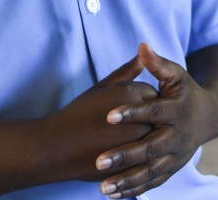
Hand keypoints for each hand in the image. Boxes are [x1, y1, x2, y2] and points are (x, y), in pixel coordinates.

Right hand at [47, 54, 158, 181]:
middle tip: (128, 123)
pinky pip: (148, 156)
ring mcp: (137, 140)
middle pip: (158, 114)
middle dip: (148, 118)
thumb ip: (126, 72)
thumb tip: (142, 57)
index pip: (152, 92)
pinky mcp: (133, 161)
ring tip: (124, 137)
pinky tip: (126, 152)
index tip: (128, 106)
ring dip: (145, 136)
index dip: (141, 100)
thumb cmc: (79, 113)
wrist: (59, 146)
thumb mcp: (102, 87)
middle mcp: (138, 115)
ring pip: (155, 136)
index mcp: (130, 93)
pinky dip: (141, 155)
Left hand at [95, 44, 217, 198]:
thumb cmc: (186, 91)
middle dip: (124, 156)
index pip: (153, 112)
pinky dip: (134, 190)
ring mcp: (176, 155)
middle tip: (99, 161)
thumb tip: (142, 46)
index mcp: (177, 110)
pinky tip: (113, 195)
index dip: (131, 113)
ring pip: (150, 171)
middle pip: (149, 148)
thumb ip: (158, 64)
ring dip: (127, 180)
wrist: (210, 116)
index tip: (108, 116)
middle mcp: (178, 136)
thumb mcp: (176, 74)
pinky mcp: (172, 168)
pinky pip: (153, 182)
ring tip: (103, 187)